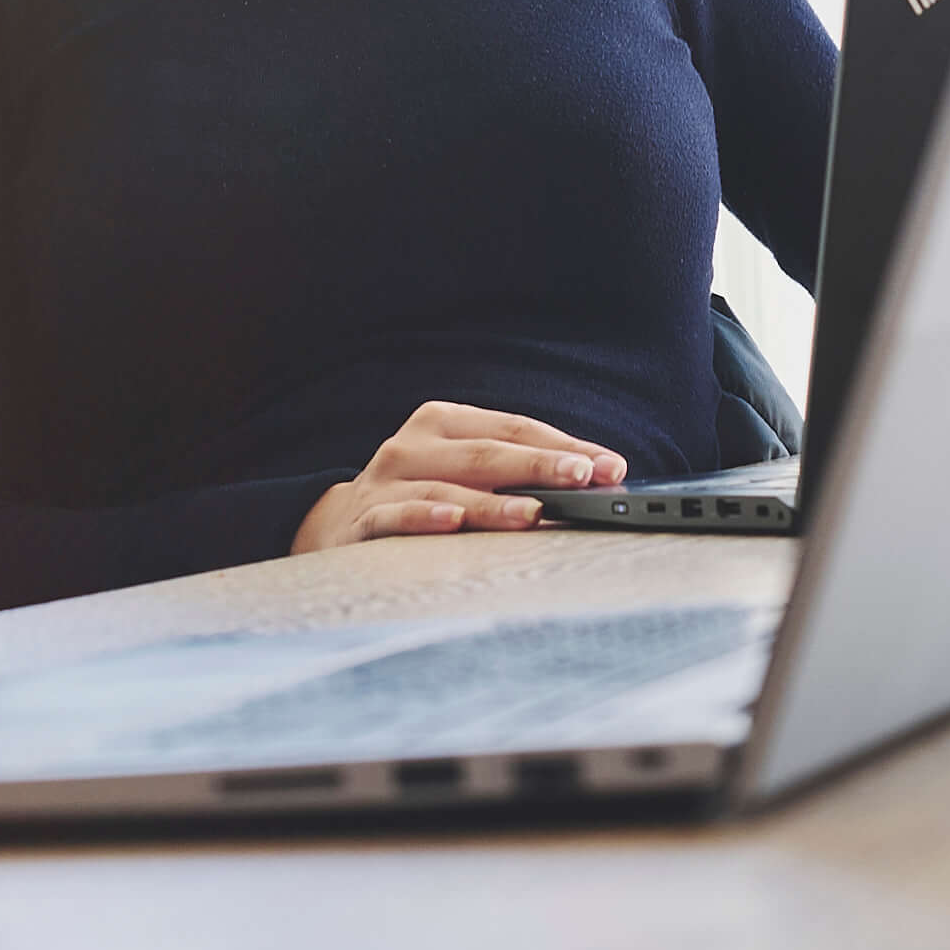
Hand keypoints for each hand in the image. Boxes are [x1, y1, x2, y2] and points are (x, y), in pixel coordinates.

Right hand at [291, 404, 630, 550]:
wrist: (339, 527)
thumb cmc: (421, 496)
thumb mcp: (462, 473)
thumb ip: (516, 473)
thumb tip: (596, 482)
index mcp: (443, 422)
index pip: (513, 428)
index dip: (564, 446)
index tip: (610, 466)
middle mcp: (413, 444)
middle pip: (488, 453)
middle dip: (543, 467)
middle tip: (587, 479)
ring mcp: (386, 480)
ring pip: (448, 487)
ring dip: (495, 502)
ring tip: (534, 512)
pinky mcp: (364, 519)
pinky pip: (399, 516)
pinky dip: (427, 517)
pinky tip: (454, 521)